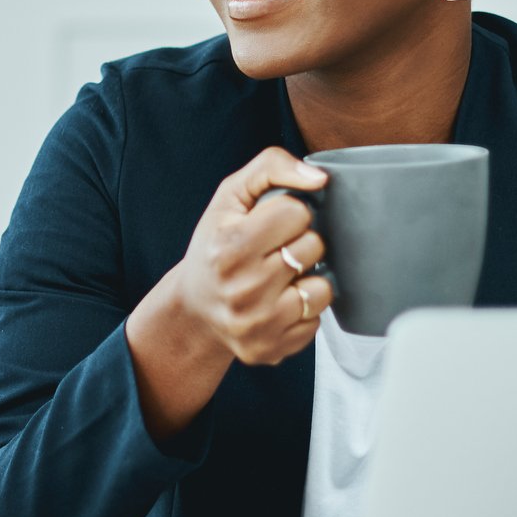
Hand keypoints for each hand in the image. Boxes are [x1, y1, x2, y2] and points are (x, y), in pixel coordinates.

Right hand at [171, 146, 332, 367]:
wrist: (194, 308)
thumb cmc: (215, 245)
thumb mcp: (230, 196)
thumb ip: (271, 167)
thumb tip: (320, 179)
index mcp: (230, 247)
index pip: (296, 212)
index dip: (288, 213)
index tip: (269, 224)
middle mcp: (244, 290)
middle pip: (313, 247)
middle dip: (299, 243)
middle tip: (273, 251)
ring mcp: (258, 324)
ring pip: (322, 288)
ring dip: (307, 279)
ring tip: (281, 278)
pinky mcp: (271, 349)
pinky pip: (316, 320)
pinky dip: (303, 310)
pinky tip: (279, 303)